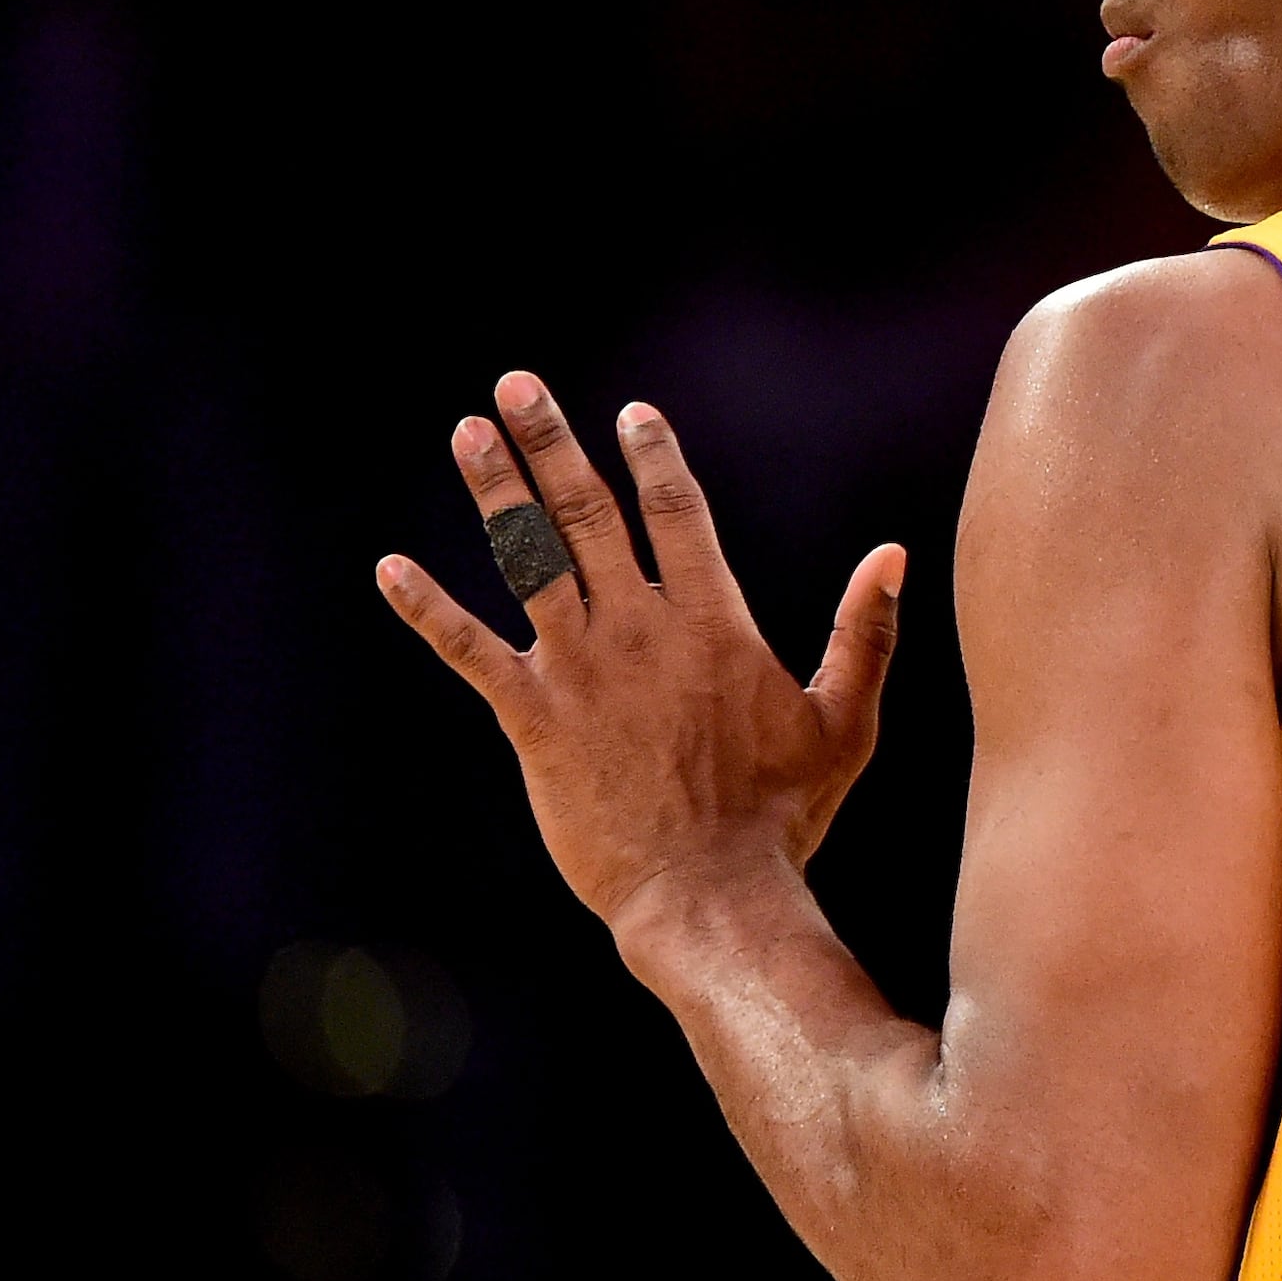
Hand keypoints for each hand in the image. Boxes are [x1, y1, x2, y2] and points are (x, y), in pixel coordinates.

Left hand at [377, 372, 907, 938]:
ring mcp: (581, 671)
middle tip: (517, 385)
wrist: (710, 895)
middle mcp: (640, 630)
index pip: (678, 513)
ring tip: (468, 434)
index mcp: (711, 624)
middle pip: (589, 513)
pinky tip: (389, 570)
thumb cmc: (782, 818)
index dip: (653, 457)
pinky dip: (428, 608)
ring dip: (495, 492)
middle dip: (551, 442)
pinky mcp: (534, 719)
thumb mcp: (844, 722)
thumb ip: (864, 634)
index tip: (632, 414)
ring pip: (528, 560)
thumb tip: (892, 555)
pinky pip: (470, 651)